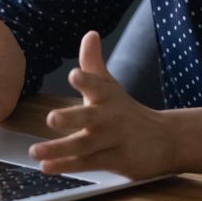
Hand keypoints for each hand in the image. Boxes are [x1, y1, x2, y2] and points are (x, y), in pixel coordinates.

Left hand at [28, 31, 174, 179]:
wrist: (165, 140)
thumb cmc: (127, 111)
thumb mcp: (111, 86)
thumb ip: (94, 63)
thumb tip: (90, 34)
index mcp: (107, 96)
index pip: (97, 86)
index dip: (86, 80)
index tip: (75, 75)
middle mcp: (110, 117)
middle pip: (89, 117)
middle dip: (71, 118)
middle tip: (51, 118)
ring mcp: (113, 140)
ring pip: (84, 145)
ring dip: (59, 149)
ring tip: (35, 150)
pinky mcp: (115, 161)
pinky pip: (88, 164)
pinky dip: (67, 165)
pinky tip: (47, 166)